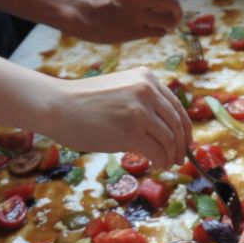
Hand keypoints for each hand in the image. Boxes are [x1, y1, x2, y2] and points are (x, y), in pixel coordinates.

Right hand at [40, 67, 193, 164]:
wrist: (57, 106)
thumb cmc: (83, 102)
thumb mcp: (119, 90)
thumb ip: (141, 101)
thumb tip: (163, 128)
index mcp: (146, 77)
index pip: (176, 105)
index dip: (185, 127)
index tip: (186, 141)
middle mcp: (147, 90)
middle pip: (177, 122)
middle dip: (181, 144)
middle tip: (178, 158)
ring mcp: (139, 110)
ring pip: (169, 138)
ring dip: (171, 155)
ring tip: (166, 164)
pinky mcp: (131, 131)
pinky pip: (156, 150)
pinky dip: (160, 160)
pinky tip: (156, 165)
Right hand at [64, 0, 183, 42]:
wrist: (82, 14)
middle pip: (173, 2)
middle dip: (176, 8)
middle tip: (171, 12)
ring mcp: (135, 15)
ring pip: (169, 20)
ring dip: (172, 23)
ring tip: (167, 24)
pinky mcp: (133, 32)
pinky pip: (159, 32)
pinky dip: (162, 32)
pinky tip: (156, 30)